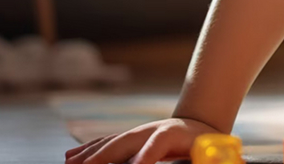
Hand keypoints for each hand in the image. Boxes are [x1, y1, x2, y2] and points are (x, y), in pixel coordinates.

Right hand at [65, 117, 221, 163]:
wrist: (198, 124)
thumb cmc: (206, 143)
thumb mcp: (209, 150)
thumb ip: (206, 157)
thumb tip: (212, 162)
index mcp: (174, 133)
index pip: (158, 143)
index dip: (145, 156)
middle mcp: (151, 129)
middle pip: (125, 141)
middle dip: (103, 156)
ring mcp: (138, 133)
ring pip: (110, 143)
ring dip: (88, 154)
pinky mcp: (131, 139)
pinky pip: (106, 144)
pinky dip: (89, 150)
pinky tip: (71, 157)